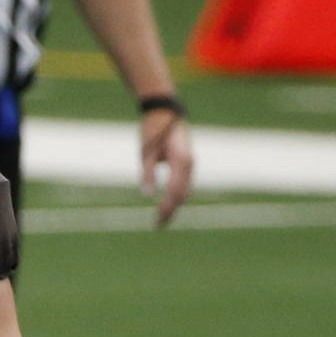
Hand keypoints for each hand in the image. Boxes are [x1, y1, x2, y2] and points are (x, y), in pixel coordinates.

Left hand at [140, 110, 193, 227]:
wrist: (165, 111)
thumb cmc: (153, 130)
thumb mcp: (146, 151)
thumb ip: (147, 173)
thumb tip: (148, 195)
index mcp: (180, 159)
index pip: (175, 190)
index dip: (167, 207)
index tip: (156, 219)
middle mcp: (189, 163)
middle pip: (182, 194)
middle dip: (171, 211)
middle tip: (157, 225)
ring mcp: (190, 163)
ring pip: (185, 191)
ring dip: (174, 206)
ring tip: (161, 219)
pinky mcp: (187, 163)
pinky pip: (184, 184)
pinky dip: (177, 197)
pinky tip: (168, 206)